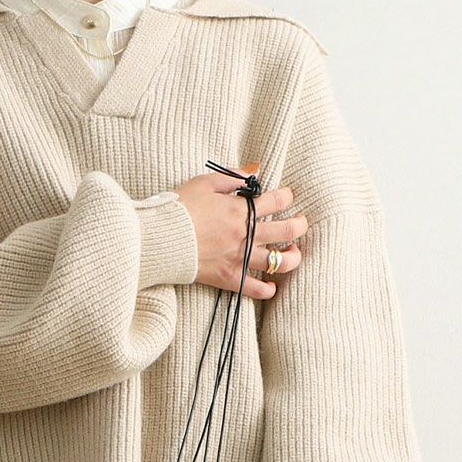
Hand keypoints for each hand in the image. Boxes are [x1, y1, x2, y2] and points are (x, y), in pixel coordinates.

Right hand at [174, 159, 306, 300]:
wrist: (161, 238)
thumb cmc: (180, 208)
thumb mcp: (205, 183)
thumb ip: (232, 177)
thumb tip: (254, 171)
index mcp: (241, 209)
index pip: (276, 201)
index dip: (286, 196)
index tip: (286, 196)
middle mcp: (245, 234)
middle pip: (287, 230)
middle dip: (299, 225)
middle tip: (300, 223)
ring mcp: (239, 258)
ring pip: (278, 262)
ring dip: (292, 257)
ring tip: (293, 253)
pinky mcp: (228, 278)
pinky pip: (254, 289)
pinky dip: (267, 290)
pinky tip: (272, 287)